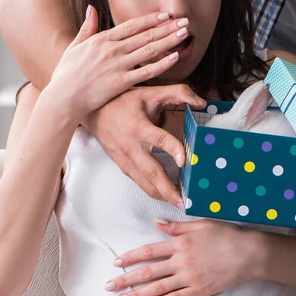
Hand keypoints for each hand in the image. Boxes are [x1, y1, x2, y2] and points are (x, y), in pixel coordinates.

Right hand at [48, 6, 190, 121]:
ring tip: (184, 34)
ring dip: (169, 40)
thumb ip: (86, 27)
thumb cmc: (67, 74)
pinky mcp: (122, 82)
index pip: (132, 26)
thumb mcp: (74, 46)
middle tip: (184, 21)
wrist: (63, 98)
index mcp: (102, 39)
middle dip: (167, 27)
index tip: (165, 15)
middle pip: (146, 35)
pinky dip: (163, 63)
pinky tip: (176, 56)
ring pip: (150, 50)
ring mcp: (118, 65)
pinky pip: (147, 71)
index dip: (150, 19)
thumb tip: (91, 8)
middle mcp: (112, 50)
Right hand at [84, 86, 205, 204]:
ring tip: (179, 203)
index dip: (173, 149)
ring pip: (145, 183)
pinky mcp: (123, 166)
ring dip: (162, 195)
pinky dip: (152, 191)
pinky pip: (139, 182)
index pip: (159, 140)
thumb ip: (178, 92)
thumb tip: (202, 103)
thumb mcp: (151, 92)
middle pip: (152, 172)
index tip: (185, 160)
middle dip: (168, 189)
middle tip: (184, 201)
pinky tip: (165, 195)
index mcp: (139, 127)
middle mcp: (132, 147)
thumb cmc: (124, 101)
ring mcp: (126, 159)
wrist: (93, 112)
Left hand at [105, 219, 260, 295]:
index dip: (131, 257)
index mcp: (181, 243)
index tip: (116, 262)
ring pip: (158, 287)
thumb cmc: (226, 235)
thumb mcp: (201, 225)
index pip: (149, 251)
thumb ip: (177, 227)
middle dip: (126, 278)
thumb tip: (157, 223)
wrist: (248, 253)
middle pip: (148, 271)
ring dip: (137, 293)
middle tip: (110, 284)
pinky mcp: (198, 290)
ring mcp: (189, 277)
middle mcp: (182, 261)